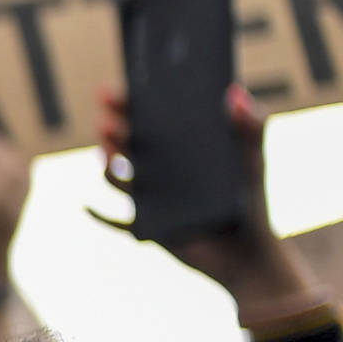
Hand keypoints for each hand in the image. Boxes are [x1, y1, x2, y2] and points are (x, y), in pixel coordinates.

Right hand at [94, 85, 313, 321]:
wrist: (247, 253)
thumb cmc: (251, 201)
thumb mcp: (254, 159)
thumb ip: (252, 125)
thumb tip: (235, 93)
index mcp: (178, 145)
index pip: (148, 117)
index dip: (129, 102)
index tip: (118, 89)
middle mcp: (157, 167)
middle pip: (127, 142)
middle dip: (112, 128)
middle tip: (107, 117)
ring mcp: (148, 197)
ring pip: (118, 176)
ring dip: (107, 164)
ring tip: (109, 153)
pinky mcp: (145, 226)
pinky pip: (115, 221)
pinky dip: (99, 215)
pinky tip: (88, 206)